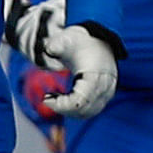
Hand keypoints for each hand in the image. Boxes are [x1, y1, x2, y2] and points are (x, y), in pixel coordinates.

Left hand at [6, 0, 121, 122]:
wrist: (96, 43)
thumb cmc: (78, 42)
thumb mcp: (66, 39)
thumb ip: (56, 44)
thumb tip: (49, 49)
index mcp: (98, 73)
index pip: (82, 99)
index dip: (63, 104)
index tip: (46, 98)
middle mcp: (106, 86)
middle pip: (85, 109)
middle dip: (63, 108)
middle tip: (47, 99)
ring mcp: (106, 93)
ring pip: (87, 113)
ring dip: (67, 110)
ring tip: (52, 98)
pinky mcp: (103, 98)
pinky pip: (88, 111)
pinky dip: (73, 110)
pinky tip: (59, 100)